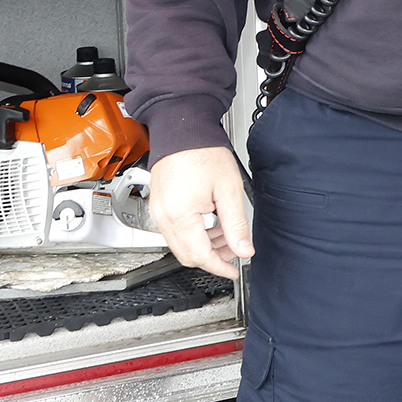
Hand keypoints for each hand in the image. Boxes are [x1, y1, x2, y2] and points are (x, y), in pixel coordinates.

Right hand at [148, 145, 253, 280]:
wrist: (183, 131)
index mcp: (180, 215)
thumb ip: (236, 225)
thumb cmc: (203, 153)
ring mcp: (157, 212)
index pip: (200, 255)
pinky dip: (193, 235)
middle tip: (235, 250)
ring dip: (204, 246)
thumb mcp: (229, 190)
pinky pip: (174, 232)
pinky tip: (211, 226)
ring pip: (180, 245)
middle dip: (213, 257)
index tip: (234, 270)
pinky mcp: (158, 207)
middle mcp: (163, 217)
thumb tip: (244, 250)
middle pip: (187, 255)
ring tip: (227, 236)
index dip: (220, 266)